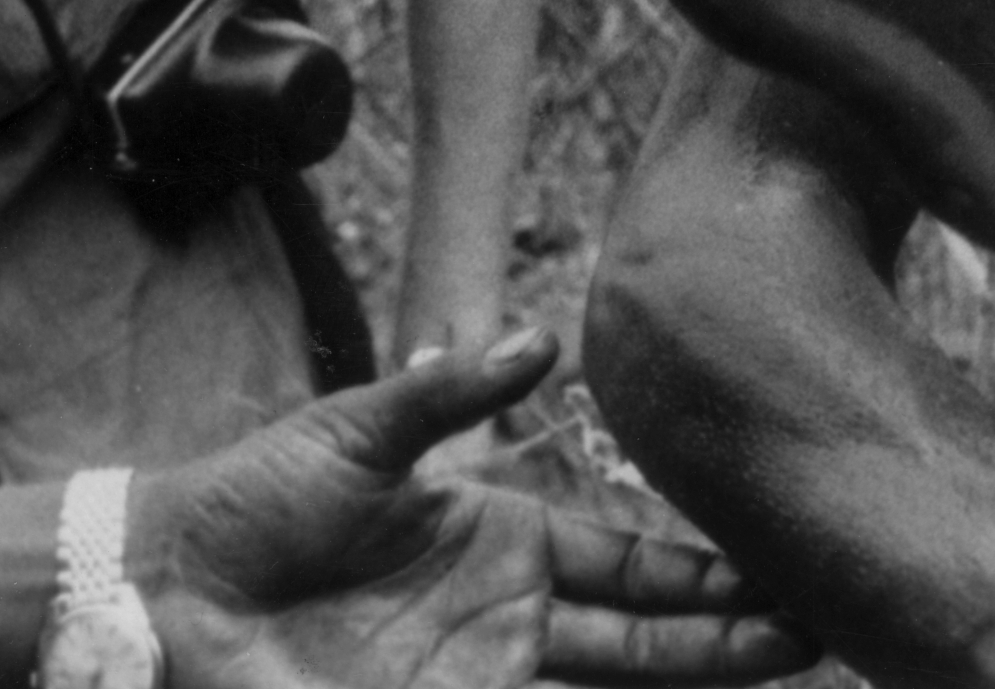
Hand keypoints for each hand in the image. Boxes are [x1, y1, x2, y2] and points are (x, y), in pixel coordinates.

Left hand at [132, 327, 810, 688]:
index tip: (780, 566)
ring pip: (616, 677)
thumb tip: (547, 339)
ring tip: (792, 661)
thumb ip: (453, 392)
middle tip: (821, 628)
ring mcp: (482, 669)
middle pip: (647, 628)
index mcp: (503, 531)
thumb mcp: (361, 430)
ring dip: (697, 675)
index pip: (629, 551)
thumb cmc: (261, 497)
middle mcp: (511, 609)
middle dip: (733, 631)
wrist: (172, 589)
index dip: (703, 565)